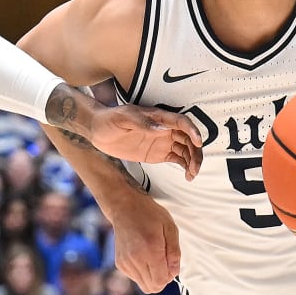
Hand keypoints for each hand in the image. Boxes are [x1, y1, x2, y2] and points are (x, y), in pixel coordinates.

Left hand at [76, 99, 201, 178]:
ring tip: (191, 175)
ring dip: (193, 162)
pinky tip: (187, 177)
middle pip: (188, 139)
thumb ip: (143, 123)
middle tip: (194, 168)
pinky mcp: (159, 153)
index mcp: (159, 117)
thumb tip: (163, 129)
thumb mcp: (123, 119)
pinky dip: (185, 167)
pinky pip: (178, 159)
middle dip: (196, 153)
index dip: (193, 131)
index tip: (198, 143)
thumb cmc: (109, 119)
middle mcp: (165, 129)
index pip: (182, 122)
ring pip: (186, 150)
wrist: (97, 130)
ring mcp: (163, 141)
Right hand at [110, 194, 184, 292]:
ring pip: (143, 285)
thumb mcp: (170, 228)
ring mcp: (125, 262)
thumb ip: (174, 253)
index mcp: (150, 250)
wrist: (125, 207)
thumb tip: (174, 273)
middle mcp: (135, 259)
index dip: (169, 277)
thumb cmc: (150, 215)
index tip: (170, 264)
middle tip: (163, 262)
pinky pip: (136, 278)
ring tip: (153, 258)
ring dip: (152, 277)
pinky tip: (143, 257)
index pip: (161, 281)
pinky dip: (143, 272)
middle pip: (152, 287)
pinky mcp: (120, 263)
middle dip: (162, 279)